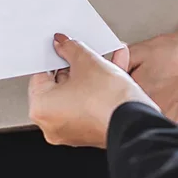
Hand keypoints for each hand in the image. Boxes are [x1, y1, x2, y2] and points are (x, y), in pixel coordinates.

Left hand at [28, 34, 156, 147]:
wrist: (136, 122)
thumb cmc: (109, 100)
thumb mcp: (87, 61)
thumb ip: (70, 48)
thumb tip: (63, 45)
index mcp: (41, 108)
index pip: (41, 74)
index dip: (54, 57)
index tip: (63, 49)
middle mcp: (51, 124)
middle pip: (59, 86)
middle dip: (77, 66)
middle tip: (87, 54)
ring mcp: (71, 131)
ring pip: (77, 95)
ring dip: (92, 75)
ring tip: (108, 59)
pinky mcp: (89, 133)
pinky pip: (89, 106)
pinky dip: (98, 91)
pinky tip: (115, 72)